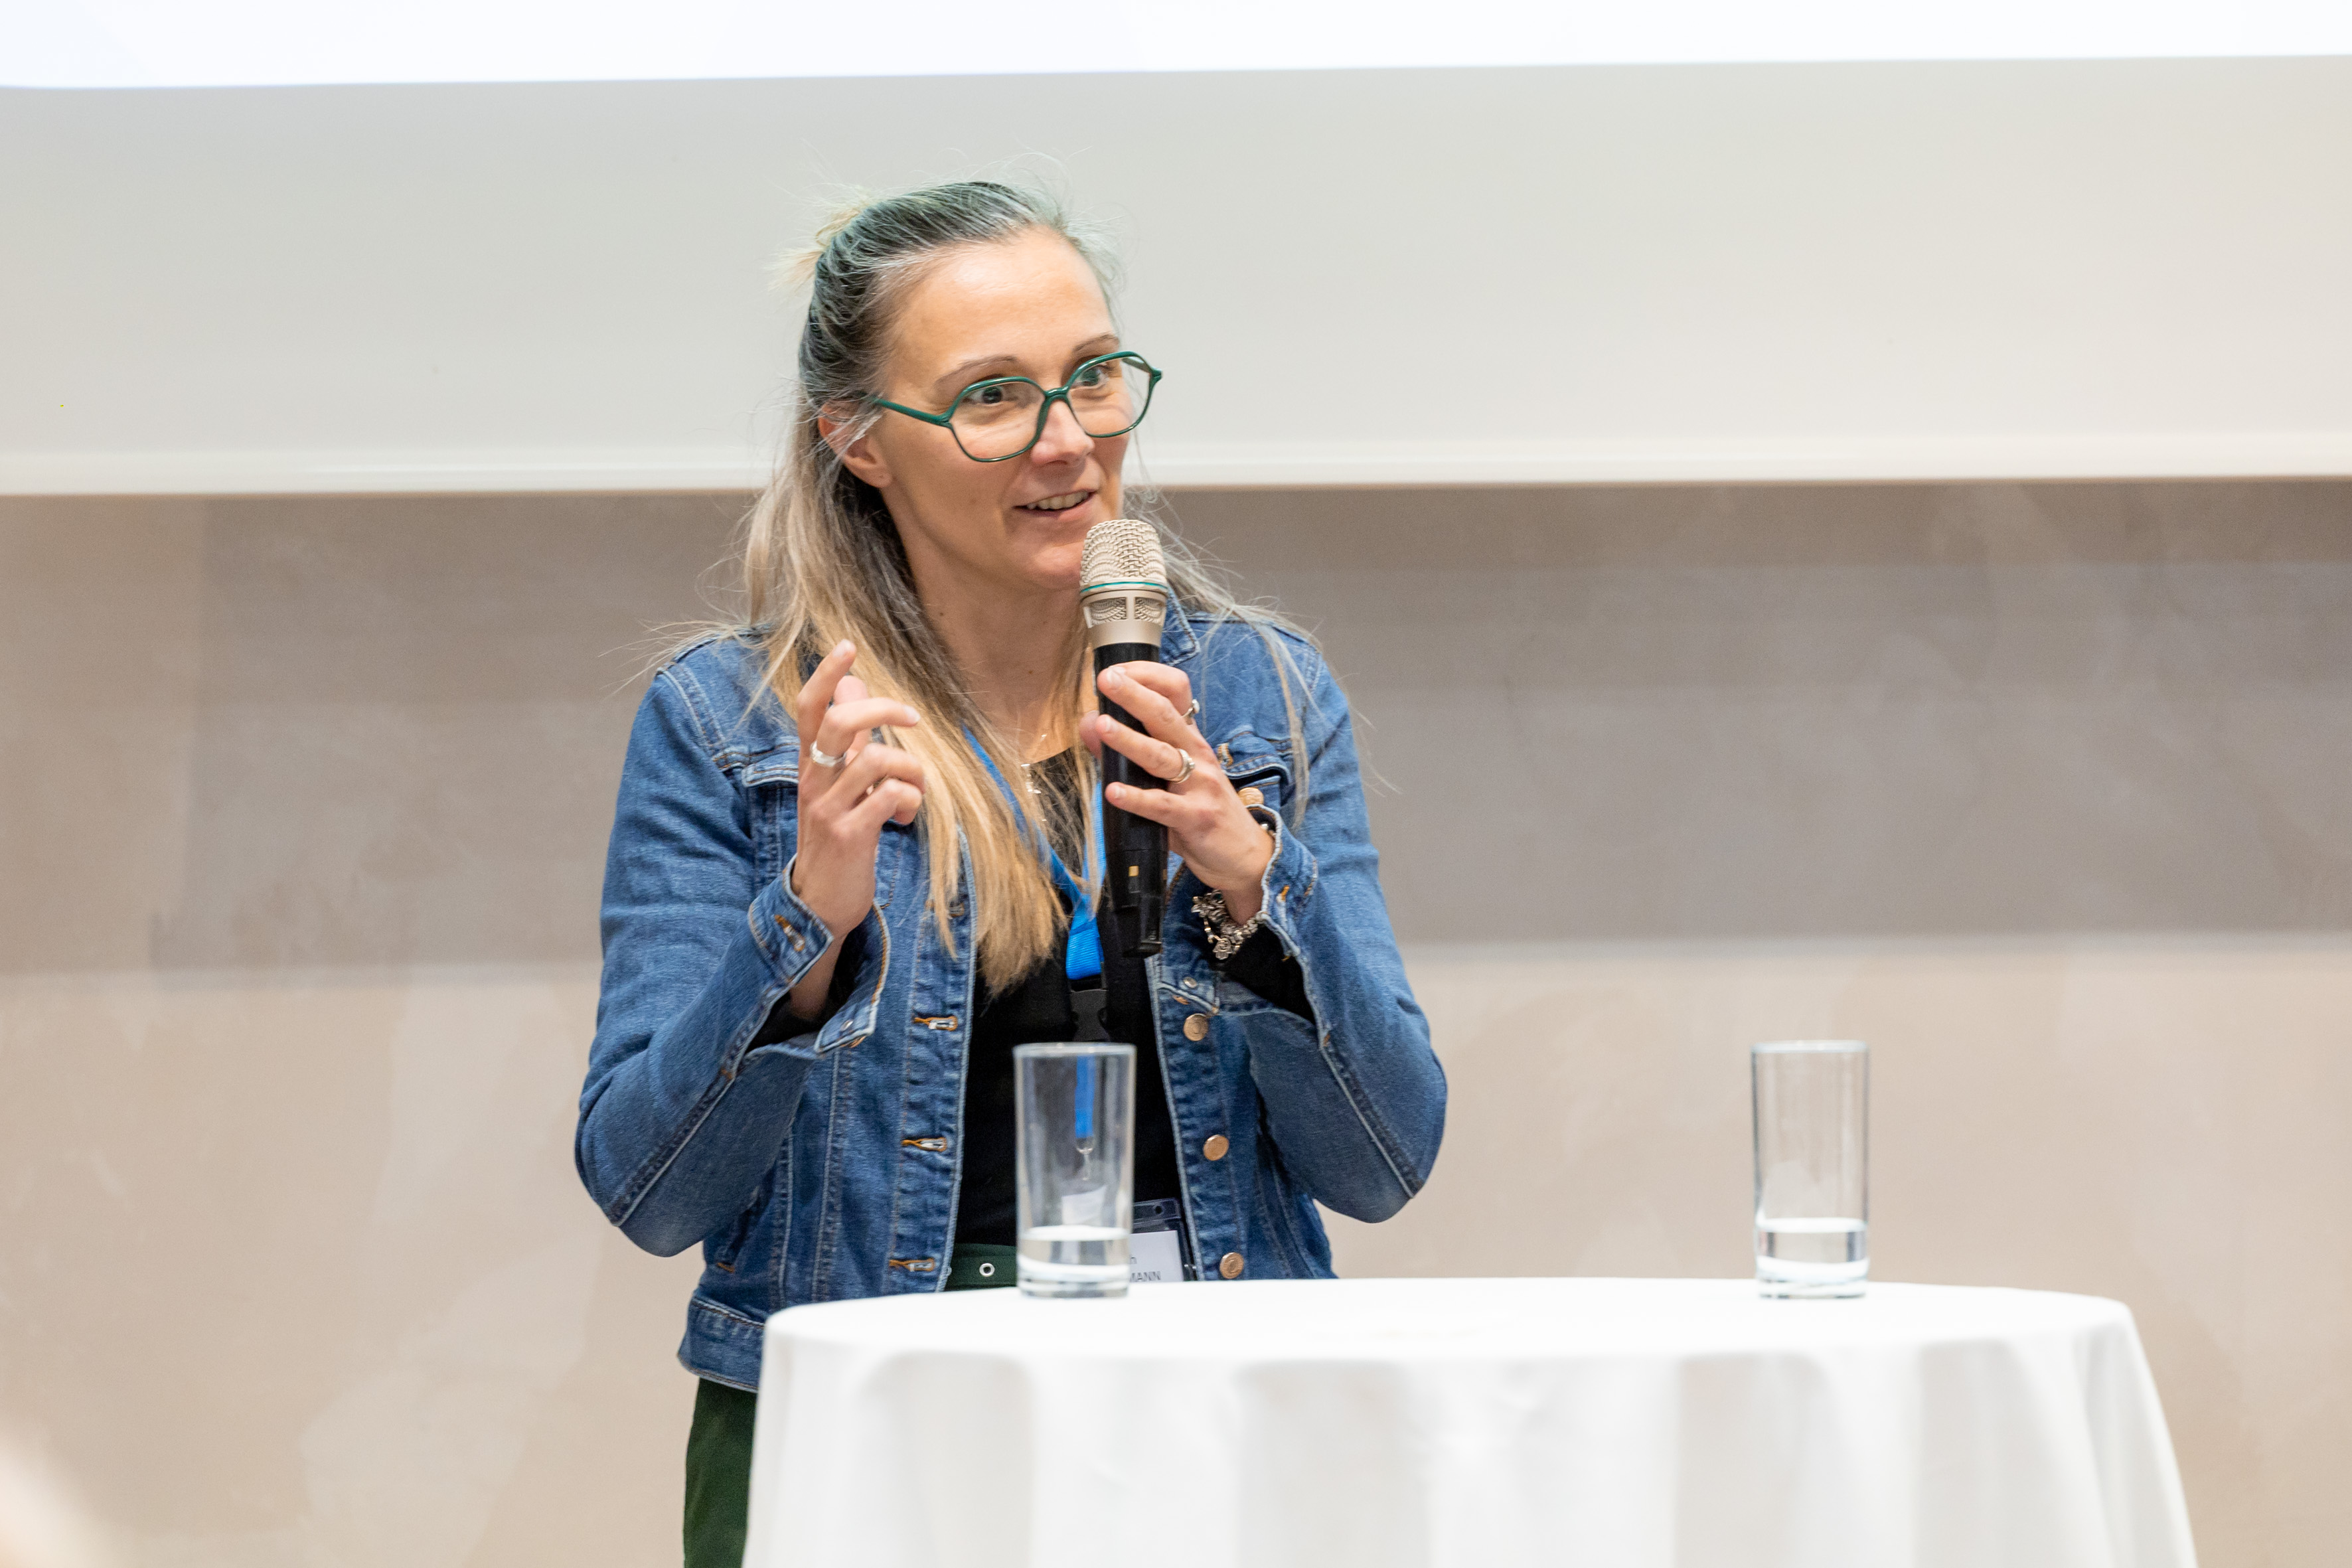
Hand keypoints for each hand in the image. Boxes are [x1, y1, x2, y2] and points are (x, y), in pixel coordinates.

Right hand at [789, 641, 925, 939]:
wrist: (820, 902)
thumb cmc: (837, 836)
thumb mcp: (837, 783)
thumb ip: (847, 738)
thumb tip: (854, 685)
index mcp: (810, 765)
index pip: (808, 708)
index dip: (826, 675)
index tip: (847, 645)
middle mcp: (813, 781)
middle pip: (839, 722)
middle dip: (884, 710)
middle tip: (914, 719)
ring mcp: (829, 808)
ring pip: (876, 759)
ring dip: (911, 769)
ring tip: (913, 790)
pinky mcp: (850, 834)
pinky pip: (890, 795)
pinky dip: (910, 800)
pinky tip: (904, 817)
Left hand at [1084, 663, 1274, 924]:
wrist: (1245, 856)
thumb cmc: (1201, 811)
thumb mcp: (1167, 778)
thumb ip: (1127, 753)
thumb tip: (1089, 723)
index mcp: (1189, 739)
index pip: (1175, 693)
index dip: (1147, 676)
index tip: (1117, 669)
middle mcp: (1197, 755)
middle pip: (1166, 715)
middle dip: (1135, 694)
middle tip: (1107, 680)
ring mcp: (1199, 786)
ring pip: (1162, 756)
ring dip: (1130, 740)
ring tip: (1102, 726)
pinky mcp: (1196, 818)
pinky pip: (1162, 806)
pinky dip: (1137, 798)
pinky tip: (1114, 792)